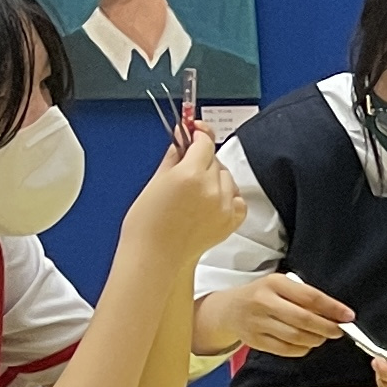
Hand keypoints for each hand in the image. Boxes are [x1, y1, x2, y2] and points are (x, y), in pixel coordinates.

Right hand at [119, 125, 244, 264]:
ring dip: (215, 177)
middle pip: (215, 160)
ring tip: (196, 189)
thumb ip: (173, 157)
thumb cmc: (147, 225)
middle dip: (202, 160)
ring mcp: (223, 206)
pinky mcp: (230, 221)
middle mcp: (211, 189)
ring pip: (228, 178)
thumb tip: (181, 140)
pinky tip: (213, 200)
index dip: (199, 133)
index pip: (204, 142)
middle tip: (186, 168)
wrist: (155, 256)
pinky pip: (238, 199)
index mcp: (190, 175)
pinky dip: (229, 196)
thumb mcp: (156, 182)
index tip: (194, 130)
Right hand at [196, 271, 354, 361]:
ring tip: (323, 336)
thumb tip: (335, 313)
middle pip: (304, 320)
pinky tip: (306, 343)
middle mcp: (264, 302)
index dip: (333, 308)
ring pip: (296, 337)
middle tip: (338, 330)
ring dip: (316, 339)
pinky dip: (302, 349)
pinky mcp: (255, 341)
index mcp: (274, 283)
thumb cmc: (262, 295)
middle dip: (327, 327)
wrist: (229, 309)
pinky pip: (286, 349)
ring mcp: (258, 323)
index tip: (348, 316)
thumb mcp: (281, 285)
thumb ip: (304, 296)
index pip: (310, 297)